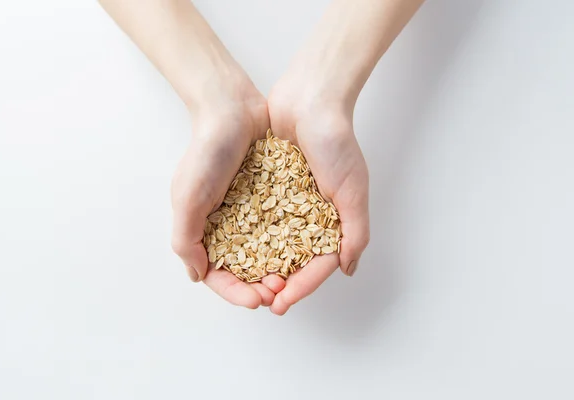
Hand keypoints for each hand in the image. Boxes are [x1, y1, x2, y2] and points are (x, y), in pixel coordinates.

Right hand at [171, 86, 285, 308]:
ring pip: (266, 253)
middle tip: (278, 292)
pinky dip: (291, 243)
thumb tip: (197, 275)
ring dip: (278, 269)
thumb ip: (186, 238)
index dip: (235, 292)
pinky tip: (304, 252)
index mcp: (203, 229)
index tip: (256, 301)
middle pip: (244, 269)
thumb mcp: (186, 197)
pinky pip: (283, 227)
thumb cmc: (205, 153)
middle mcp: (228, 226)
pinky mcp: (272, 198)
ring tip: (291, 277)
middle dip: (260, 286)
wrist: (232, 111)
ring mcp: (251, 213)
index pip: (218, 273)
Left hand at [266, 80, 369, 314]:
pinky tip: (232, 251)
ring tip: (244, 282)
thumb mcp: (353, 190)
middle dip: (277, 282)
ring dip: (260, 265)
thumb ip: (354, 232)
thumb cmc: (336, 142)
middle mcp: (309, 216)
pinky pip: (255, 218)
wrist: (309, 99)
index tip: (282, 303)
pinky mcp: (267, 187)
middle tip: (260, 297)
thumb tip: (347, 269)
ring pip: (272, 244)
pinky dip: (246, 236)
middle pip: (293, 260)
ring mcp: (287, 203)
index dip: (302, 287)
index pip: (318, 265)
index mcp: (334, 220)